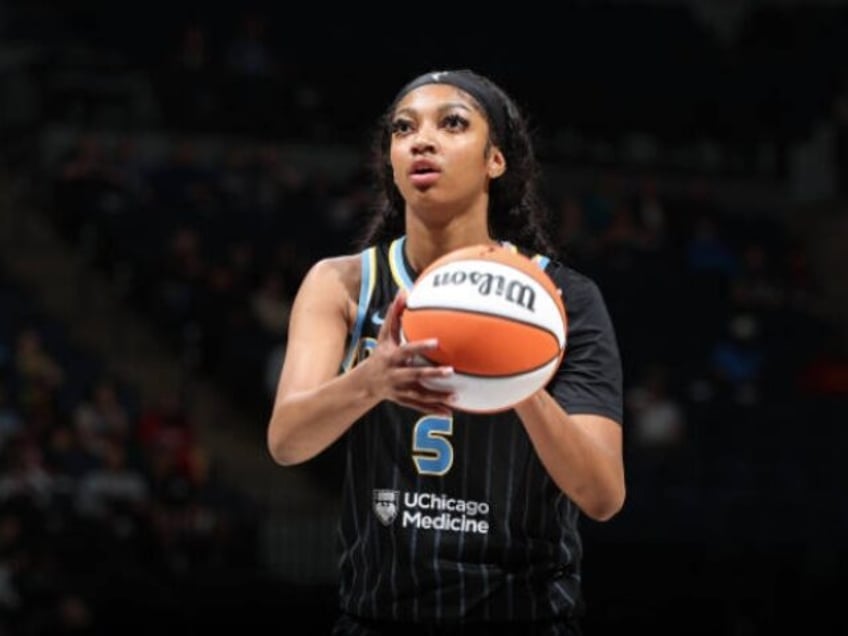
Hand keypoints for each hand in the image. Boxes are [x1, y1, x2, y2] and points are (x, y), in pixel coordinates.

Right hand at [365, 290, 454, 415]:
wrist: (365, 383)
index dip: (420, 347)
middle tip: (451, 371)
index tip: (437, 342)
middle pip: (414, 374)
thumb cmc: (380, 353)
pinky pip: (419, 406)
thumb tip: (404, 290)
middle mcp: (395, 374)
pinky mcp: (403, 400)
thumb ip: (395, 314)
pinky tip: (449, 411)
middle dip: (431, 374)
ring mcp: (399, 390)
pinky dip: (433, 410)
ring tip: (455, 397)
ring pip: (419, 394)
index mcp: (392, 357)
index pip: (407, 351)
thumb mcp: (384, 335)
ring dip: (436, 397)